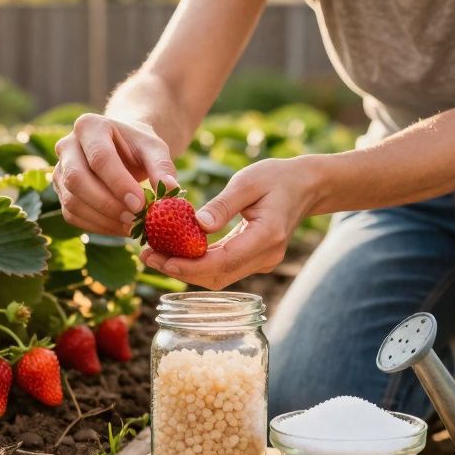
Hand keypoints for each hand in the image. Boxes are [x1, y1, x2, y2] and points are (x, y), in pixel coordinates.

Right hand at [52, 114, 178, 235]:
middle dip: (107, 204)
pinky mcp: (61, 193)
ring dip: (103, 220)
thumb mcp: (154, 148)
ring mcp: (59, 171)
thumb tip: (171, 190)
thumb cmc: (138, 147)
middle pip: (77, 179)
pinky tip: (120, 227)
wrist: (122, 150)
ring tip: (132, 227)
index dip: (119, 183)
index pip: (99, 158)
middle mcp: (66, 146)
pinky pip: (73, 216)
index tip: (140, 204)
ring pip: (72, 202)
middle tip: (135, 220)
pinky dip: (97, 227)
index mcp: (89, 126)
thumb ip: (162, 167)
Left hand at [142, 157, 323, 289]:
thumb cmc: (277, 177)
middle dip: (181, 271)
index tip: (162, 260)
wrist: (306, 186)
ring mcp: (262, 262)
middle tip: (147, 257)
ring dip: (186, 270)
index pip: (224, 261)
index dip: (190, 265)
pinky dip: (199, 264)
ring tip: (154, 256)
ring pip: (219, 276)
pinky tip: (175, 252)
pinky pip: (224, 268)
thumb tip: (196, 225)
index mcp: (267, 236)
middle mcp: (266, 256)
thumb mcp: (248, 181)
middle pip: (218, 275)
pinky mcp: (255, 260)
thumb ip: (223, 204)